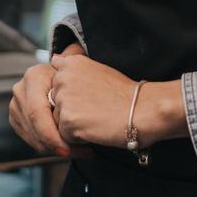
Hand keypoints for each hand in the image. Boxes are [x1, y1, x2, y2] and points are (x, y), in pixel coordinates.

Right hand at [9, 61, 77, 157]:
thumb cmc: (71, 74)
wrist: (59, 74)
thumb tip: (74, 102)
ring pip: (33, 137)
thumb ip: (73, 84)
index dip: (51, 135)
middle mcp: (21, 90)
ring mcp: (16, 105)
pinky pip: (32, 139)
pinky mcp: (16, 118)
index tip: (67, 150)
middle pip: (34, 128)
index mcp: (34, 77)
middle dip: (55, 146)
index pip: (37, 113)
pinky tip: (68, 146)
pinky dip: (49, 146)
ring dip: (54, 149)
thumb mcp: (74, 73)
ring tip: (79, 150)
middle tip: (79, 153)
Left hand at [49, 52, 187, 148]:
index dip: (74, 94)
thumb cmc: (124, 93)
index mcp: (71, 63)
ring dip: (75, 124)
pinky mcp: (68, 120)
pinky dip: (78, 138)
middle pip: (56, 104)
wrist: (142, 110)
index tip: (91, 96)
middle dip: (72, 110)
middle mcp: (63, 78)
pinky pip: (65, 136)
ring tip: (97, 118)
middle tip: (96, 109)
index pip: (57, 84)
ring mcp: (64, 99)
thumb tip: (54, 59)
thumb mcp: (98, 69)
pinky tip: (96, 128)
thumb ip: (74, 67)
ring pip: (59, 121)